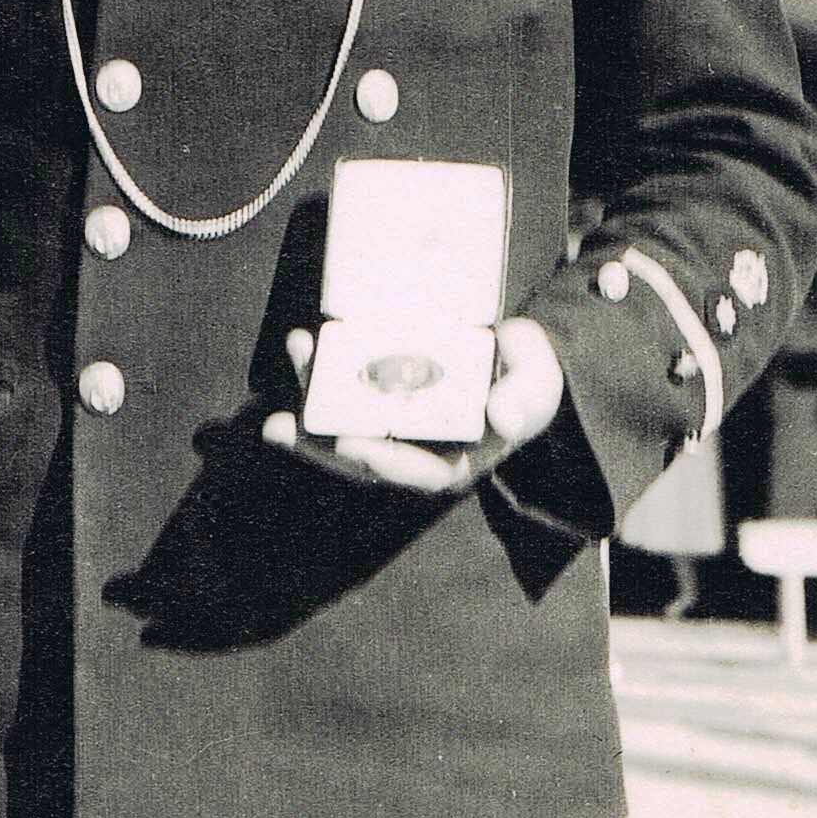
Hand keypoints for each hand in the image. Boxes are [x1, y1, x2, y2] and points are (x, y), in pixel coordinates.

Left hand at [261, 317, 564, 493]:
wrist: (519, 353)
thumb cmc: (530, 375)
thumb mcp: (536, 386)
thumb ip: (525, 400)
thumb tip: (503, 418)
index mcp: (456, 461)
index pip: (414, 473)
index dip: (380, 462)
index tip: (348, 444)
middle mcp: (417, 448)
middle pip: (360, 455)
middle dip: (316, 444)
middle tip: (280, 426)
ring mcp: (396, 420)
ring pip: (344, 420)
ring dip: (310, 398)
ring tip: (292, 359)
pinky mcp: (384, 389)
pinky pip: (346, 387)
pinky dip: (322, 371)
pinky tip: (304, 344)